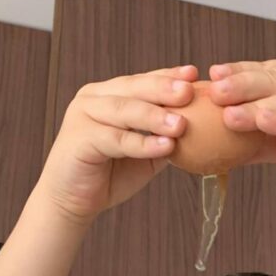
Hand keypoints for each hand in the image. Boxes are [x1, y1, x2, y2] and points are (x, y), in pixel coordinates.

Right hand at [35, 65, 198, 223]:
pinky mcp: (80, 139)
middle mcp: (94, 98)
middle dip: (163, 88)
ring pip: (124, 110)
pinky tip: (164, 146)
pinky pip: (116, 140)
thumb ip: (165, 137)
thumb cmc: (110, 174)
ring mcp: (83, 115)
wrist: (73, 201)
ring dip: (154, 116)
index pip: (143, 80)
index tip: (195, 75)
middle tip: (189, 91)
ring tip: (181, 124)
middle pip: (133, 87)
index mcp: (109, 94)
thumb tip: (202, 128)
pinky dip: (142, 144)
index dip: (168, 76)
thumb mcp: (145, 153)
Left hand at [207, 60, 275, 195]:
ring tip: (230, 115)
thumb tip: (214, 140)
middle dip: (242, 85)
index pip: (265, 70)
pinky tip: (263, 122)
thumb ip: (254, 136)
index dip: (238, 71)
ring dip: (257, 107)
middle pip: (273, 80)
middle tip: (215, 92)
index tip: (212, 76)